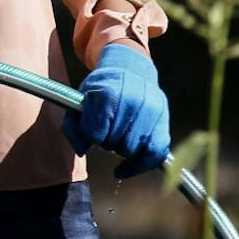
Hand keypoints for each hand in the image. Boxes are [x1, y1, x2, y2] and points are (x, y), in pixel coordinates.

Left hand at [61, 42, 170, 178]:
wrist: (131, 70)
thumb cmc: (102, 89)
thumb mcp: (80, 100)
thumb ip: (74, 126)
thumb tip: (82, 150)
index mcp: (108, 93)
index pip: (96, 134)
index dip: (91, 136)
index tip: (91, 130)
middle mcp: (133, 102)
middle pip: (115, 144)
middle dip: (107, 143)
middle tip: (106, 132)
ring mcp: (151, 112)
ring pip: (134, 150)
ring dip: (123, 150)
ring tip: (119, 138)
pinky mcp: (164, 121)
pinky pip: (156, 153)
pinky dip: (141, 164)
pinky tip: (126, 168)